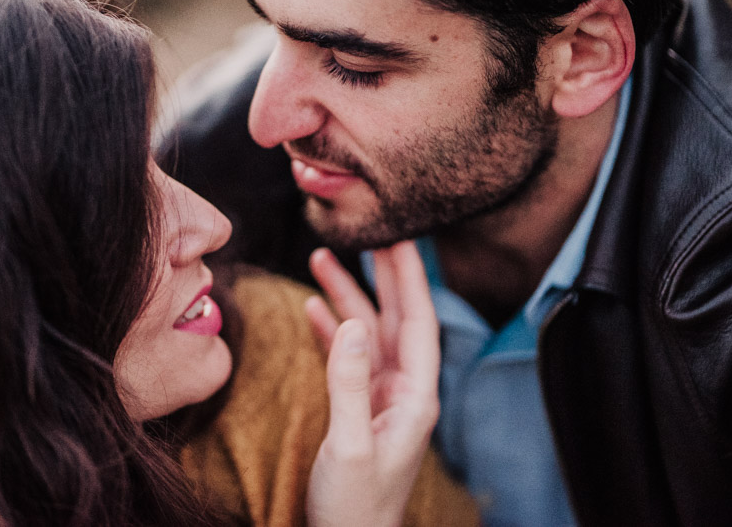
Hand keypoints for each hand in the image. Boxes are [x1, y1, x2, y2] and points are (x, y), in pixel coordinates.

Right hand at [305, 241, 439, 526]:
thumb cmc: (355, 506)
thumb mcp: (349, 443)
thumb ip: (348, 382)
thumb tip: (349, 321)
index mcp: (415, 395)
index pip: (417, 321)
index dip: (409, 277)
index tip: (399, 238)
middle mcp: (404, 390)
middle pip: (395, 318)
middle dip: (382, 275)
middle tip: (369, 232)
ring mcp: (381, 398)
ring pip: (367, 333)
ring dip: (348, 297)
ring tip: (322, 258)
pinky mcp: (359, 408)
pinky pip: (347, 357)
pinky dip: (332, 330)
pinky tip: (314, 308)